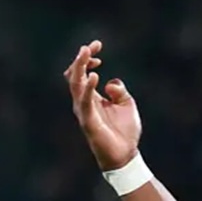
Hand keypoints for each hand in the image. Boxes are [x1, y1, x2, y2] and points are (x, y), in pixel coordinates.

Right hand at [63, 40, 141, 170]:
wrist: (125, 155)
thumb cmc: (124, 132)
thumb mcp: (127, 104)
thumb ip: (119, 91)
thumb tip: (111, 82)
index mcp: (92, 97)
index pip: (83, 73)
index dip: (88, 58)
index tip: (98, 45)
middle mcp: (84, 102)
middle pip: (74, 75)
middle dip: (81, 59)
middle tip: (91, 46)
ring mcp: (84, 111)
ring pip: (75, 85)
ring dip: (80, 68)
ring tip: (87, 53)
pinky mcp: (89, 121)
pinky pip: (84, 102)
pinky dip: (88, 88)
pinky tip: (95, 76)